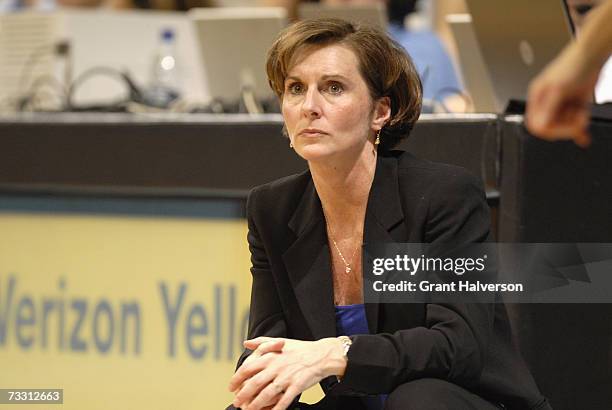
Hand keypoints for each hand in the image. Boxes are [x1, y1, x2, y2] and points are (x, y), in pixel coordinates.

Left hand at [228, 337, 345, 409]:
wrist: (322, 355)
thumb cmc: (301, 349)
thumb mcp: (279, 341)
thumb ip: (261, 342)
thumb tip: (246, 343)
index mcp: (270, 356)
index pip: (248, 368)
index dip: (236, 379)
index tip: (231, 387)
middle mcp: (276, 366)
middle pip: (254, 383)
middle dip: (243, 395)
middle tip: (236, 402)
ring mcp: (286, 377)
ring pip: (266, 394)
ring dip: (255, 404)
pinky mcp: (296, 386)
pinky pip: (284, 401)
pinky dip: (276, 409)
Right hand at [525, 42, 600, 146]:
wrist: (592, 56)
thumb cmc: (573, 65)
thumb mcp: (558, 89)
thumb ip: (548, 109)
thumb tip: (540, 127)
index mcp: (537, 98)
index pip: (535, 124)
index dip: (549, 130)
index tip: (562, 129)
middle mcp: (547, 103)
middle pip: (551, 128)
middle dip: (566, 127)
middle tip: (577, 122)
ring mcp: (561, 105)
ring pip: (565, 127)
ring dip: (575, 124)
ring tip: (582, 115)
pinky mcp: (574, 106)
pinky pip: (574, 124)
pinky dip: (579, 130)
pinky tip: (583, 137)